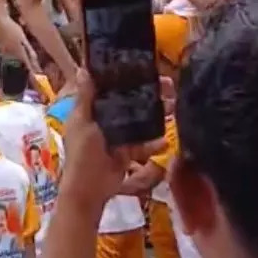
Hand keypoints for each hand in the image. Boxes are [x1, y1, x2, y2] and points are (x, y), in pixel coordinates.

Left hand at [60, 71, 167, 208]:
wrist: (90, 190)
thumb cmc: (83, 155)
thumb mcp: (83, 123)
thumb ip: (86, 98)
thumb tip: (84, 69)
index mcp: (89, 110)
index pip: (107, 87)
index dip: (123, 77)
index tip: (144, 66)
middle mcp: (103, 119)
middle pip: (128, 101)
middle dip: (148, 93)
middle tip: (170, 85)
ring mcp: (117, 135)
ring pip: (139, 119)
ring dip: (157, 113)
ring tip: (174, 106)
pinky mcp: (128, 150)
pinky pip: (144, 142)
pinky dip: (154, 141)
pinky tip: (165, 140)